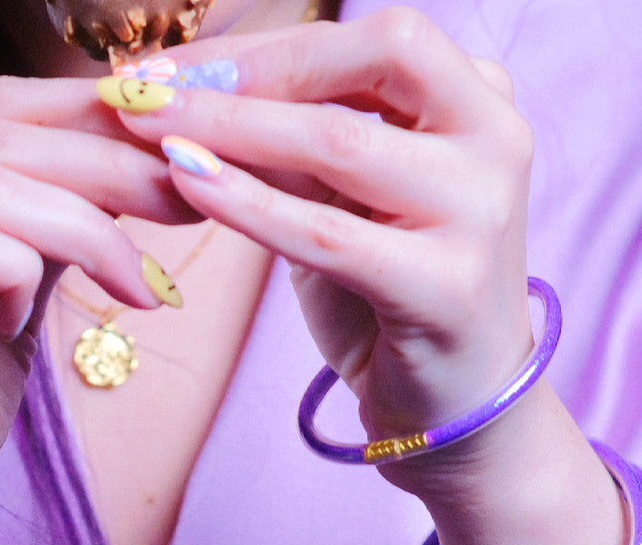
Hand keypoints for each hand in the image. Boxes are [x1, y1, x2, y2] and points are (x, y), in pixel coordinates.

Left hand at [110, 8, 537, 479]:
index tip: (174, 63)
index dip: (267, 42)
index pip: (373, 37)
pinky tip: (187, 181)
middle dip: (248, 70)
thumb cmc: (390, 298)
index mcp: (478, 103)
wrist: (451, 410)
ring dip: (230, 127)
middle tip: (149, 87)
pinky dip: (249, 204)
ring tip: (146, 125)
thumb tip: (190, 91)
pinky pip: (327, 233)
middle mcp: (495, 142)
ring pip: (340, 143)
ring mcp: (480, 213)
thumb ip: (293, 148)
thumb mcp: (342, 204)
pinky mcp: (446, 286)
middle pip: (370, 61)